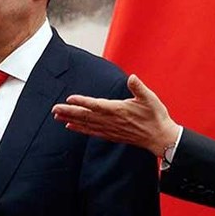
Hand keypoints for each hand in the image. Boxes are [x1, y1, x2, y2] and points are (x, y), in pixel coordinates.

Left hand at [52, 75, 180, 155]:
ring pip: (87, 124)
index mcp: (119, 110)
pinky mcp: (112, 135)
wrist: (160, 138)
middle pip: (87, 116)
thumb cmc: (155, 116)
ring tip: (57, 117)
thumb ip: (139, 87)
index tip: (69, 99)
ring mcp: (111, 129)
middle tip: (54, 109)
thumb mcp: (150, 98)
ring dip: (71, 120)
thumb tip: (132, 78)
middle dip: (69, 112)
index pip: (97, 105)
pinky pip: (92, 132)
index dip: (82, 102)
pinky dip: (80, 129)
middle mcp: (112, 121)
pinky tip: (71, 127)